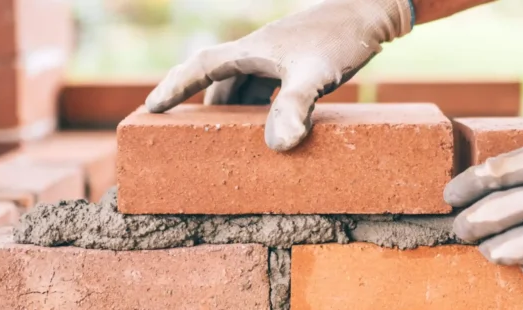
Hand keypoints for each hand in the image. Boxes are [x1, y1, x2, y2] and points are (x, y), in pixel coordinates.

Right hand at [144, 0, 414, 151]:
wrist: (373, 10)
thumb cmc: (341, 37)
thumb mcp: (316, 74)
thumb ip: (295, 107)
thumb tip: (279, 145)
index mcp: (251, 51)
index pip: (201, 66)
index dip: (174, 87)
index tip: (150, 107)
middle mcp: (258, 52)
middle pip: (217, 80)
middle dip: (199, 105)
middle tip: (182, 134)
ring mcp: (277, 57)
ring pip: (241, 85)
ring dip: (231, 109)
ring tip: (225, 140)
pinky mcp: (296, 63)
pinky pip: (264, 88)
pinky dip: (258, 108)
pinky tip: (269, 127)